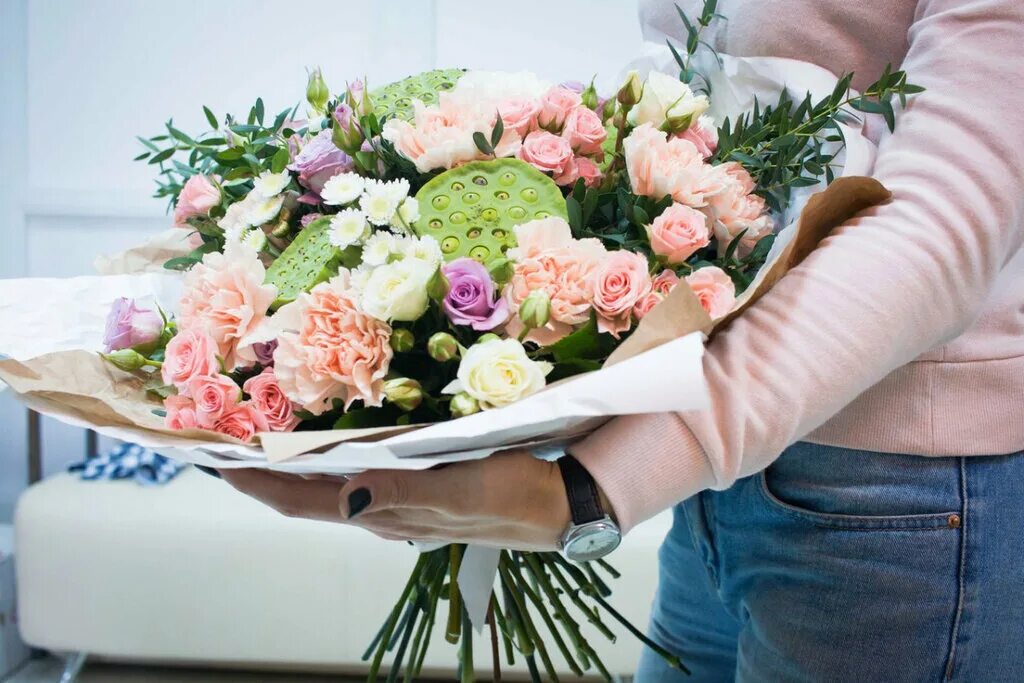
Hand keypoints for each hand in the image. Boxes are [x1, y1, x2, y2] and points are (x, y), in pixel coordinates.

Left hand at [218, 450, 571, 550]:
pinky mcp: (418, 486)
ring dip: (291, 468)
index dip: (255, 483)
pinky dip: (328, 460)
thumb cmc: (512, 495)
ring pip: (328, 486)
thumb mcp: (461, 491)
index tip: (214, 461)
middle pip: (305, 495)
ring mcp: (399, 500)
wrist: (558, 503)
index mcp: (383, 511)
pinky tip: (327, 444)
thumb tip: (344, 495)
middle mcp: (381, 509)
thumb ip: (404, 493)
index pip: (302, 500)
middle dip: (262, 474)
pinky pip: (357, 475)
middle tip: (224, 444)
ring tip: (260, 442)